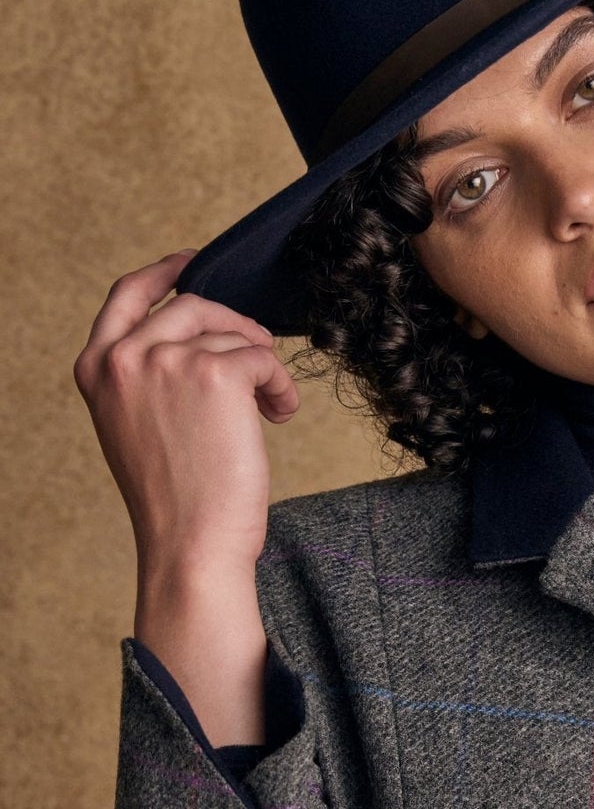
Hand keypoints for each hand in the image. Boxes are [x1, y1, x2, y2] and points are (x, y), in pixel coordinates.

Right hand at [74, 249, 298, 571]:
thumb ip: (148, 376)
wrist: (190, 545)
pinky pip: (263, 356)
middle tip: (260, 365)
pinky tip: (279, 416)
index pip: (127, 295)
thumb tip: (199, 337)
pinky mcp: (214, 372)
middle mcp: (124, 357)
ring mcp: (166, 360)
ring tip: (270, 407)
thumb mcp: (137, 426)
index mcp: (96, 368)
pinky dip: (281, 384)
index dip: (164, 273)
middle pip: (192, 304)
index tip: (193, 263)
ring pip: (233, 334)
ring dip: (262, 366)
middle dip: (235, 329)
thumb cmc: (174, 500)